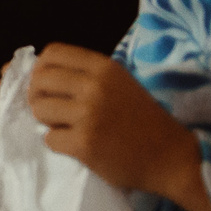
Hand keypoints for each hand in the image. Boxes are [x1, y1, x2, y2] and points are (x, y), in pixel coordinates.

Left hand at [29, 43, 209, 210]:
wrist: (172, 158)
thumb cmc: (143, 120)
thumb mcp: (119, 84)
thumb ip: (85, 76)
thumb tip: (38, 73)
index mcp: (104, 68)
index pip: (52, 53)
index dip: (41, 69)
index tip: (48, 86)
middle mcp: (95, 86)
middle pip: (40, 80)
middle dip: (38, 96)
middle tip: (52, 111)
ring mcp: (89, 114)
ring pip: (38, 109)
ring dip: (46, 121)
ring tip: (67, 128)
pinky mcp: (84, 143)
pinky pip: (49, 138)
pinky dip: (59, 144)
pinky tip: (77, 145)